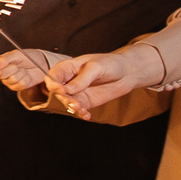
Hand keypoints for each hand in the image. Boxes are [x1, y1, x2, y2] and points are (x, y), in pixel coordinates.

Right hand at [0, 48, 65, 94]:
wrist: (42, 63)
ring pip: (11, 80)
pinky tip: (27, 75)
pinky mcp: (18, 87)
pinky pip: (19, 85)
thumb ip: (3, 60)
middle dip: (11, 69)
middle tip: (17, 64)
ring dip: (20, 74)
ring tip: (24, 69)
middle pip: (0, 75)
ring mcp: (9, 81)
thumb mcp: (15, 54)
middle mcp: (1, 73)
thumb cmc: (28, 56)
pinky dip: (26, 79)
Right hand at [46, 47, 160, 118]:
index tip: (61, 90)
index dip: (53, 84)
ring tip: (82, 110)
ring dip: (72, 107)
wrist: (127, 72)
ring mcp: (77, 92)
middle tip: (75, 103)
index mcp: (67, 68)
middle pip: (58, 92)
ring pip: (67, 102)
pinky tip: (87, 115)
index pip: (53, 77)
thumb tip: (68, 90)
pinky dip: (81, 114)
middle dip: (65, 99)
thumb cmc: (111, 63)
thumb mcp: (96, 67)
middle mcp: (68, 81)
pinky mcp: (86, 102)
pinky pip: (79, 109)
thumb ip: (82, 79)